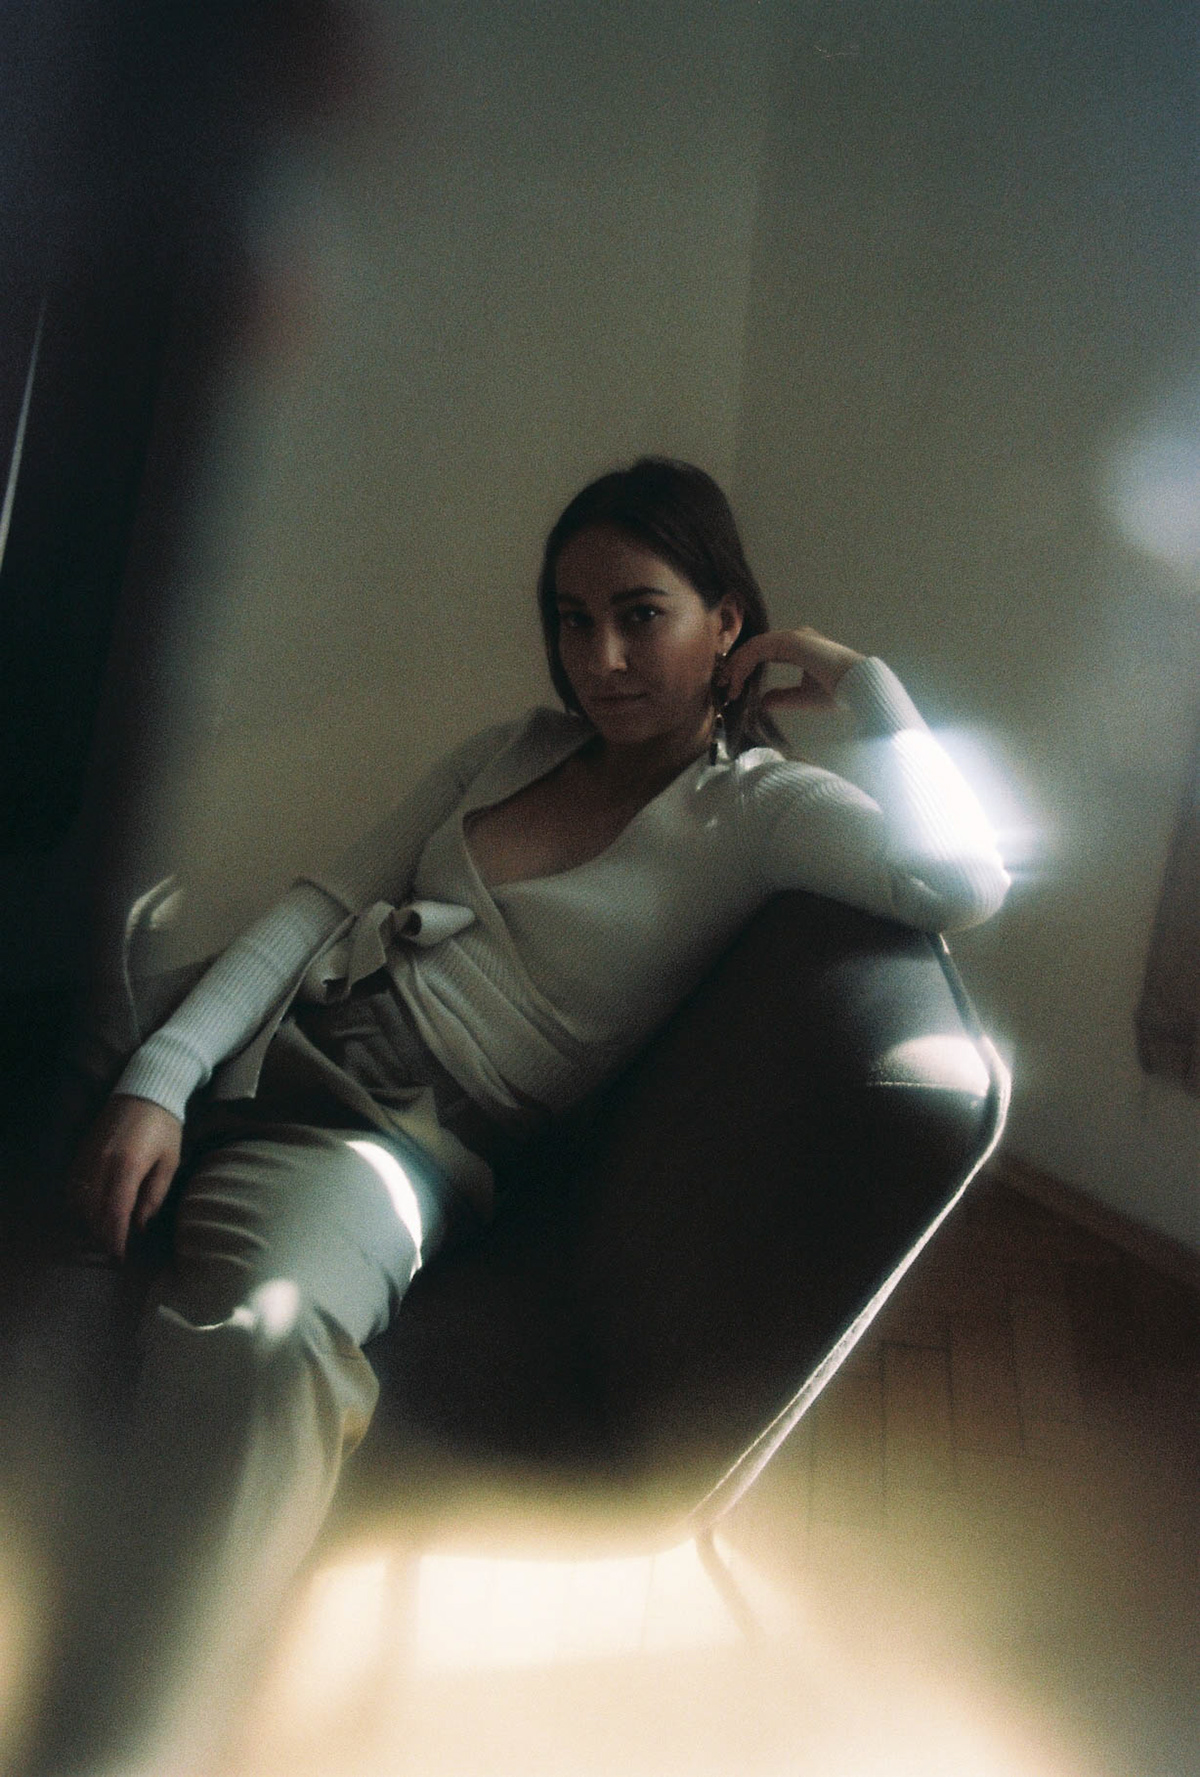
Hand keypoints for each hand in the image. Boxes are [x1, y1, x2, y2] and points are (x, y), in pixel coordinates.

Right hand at [70, 1094, 183, 1259]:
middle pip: (93, 1212)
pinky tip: (91, 1210)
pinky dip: (79, 1203)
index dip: (115, 1239)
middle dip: (103, 1235)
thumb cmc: (165, 1127)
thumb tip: (140, 1225)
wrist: (145, 1090)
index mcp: (127, 1167)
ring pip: (79, 1201)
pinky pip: (72, 1186)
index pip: (114, 1214)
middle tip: (115, 1248)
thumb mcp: (170, 1162)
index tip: (119, 1256)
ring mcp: (88, 1157)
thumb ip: (154, 1195)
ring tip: (105, 1231)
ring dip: (89, 1221)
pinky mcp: (81, 1151)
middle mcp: (102, 1164)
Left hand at [721, 627, 864, 712]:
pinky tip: (736, 681)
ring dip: (737, 667)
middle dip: (736, 667)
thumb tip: (763, 702)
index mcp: (799, 647)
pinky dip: (744, 663)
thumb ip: (783, 697)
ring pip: (754, 647)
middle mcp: (796, 638)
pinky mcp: (793, 640)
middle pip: (755, 648)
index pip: (763, 653)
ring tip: (727, 688)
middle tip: (723, 688)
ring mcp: (794, 636)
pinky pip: (759, 649)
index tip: (733, 689)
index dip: (745, 668)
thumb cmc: (838, 693)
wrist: (859, 688)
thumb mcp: (803, 698)